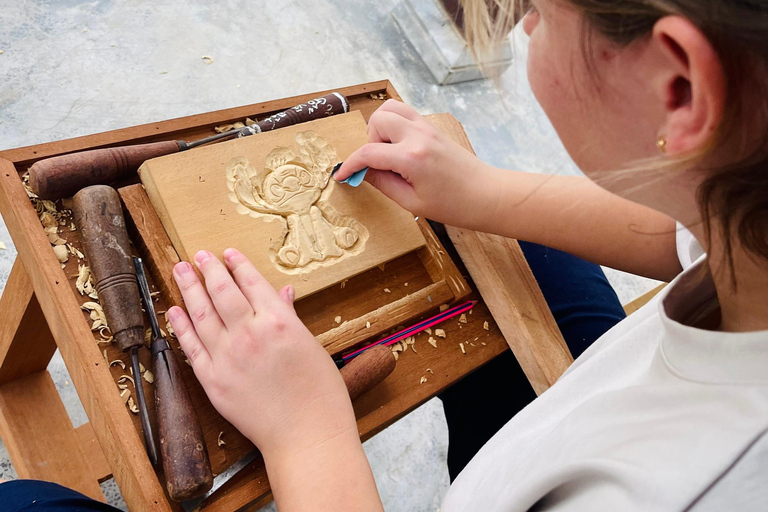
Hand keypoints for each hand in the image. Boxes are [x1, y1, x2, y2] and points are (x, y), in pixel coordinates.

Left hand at [168, 248, 356, 457]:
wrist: (306, 436)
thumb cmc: (320, 394)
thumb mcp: (311, 346)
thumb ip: (290, 317)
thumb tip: (282, 293)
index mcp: (279, 322)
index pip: (252, 283)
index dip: (238, 265)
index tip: (228, 253)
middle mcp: (250, 333)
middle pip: (222, 291)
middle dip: (209, 269)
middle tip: (199, 256)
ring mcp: (228, 357)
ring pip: (201, 314)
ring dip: (189, 289)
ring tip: (181, 270)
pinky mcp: (213, 381)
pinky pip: (191, 347)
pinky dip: (181, 326)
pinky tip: (174, 310)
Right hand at [334, 99, 497, 227]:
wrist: (486, 194)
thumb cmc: (454, 205)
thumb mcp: (411, 203)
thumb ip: (383, 183)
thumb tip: (362, 172)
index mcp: (412, 158)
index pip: (369, 153)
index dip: (350, 164)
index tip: (341, 175)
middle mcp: (418, 136)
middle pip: (377, 120)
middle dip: (369, 141)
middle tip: (378, 164)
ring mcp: (427, 127)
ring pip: (390, 108)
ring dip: (381, 127)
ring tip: (388, 151)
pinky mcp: (433, 127)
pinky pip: (405, 113)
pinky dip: (395, 125)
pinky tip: (399, 147)